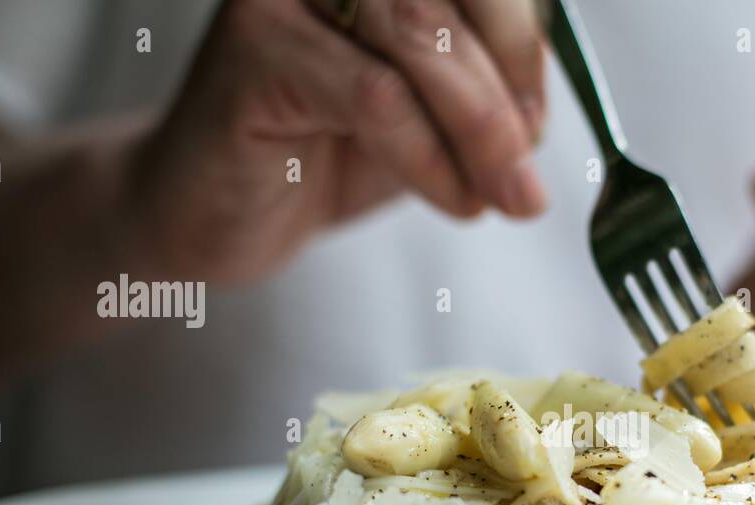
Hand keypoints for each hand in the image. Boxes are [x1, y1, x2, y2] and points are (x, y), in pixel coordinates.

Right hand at [128, 0, 547, 280]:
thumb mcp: (425, 118)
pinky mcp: (254, 46)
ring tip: (501, 196)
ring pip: (420, 40)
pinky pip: (378, 98)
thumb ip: (480, 92)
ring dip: (479, 130)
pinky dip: (429, 159)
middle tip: (526, 175)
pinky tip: (454, 202)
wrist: (213, 214)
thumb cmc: (320, 156)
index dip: (524, 42)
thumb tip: (541, 113)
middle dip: (507, 92)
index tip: (539, 124)